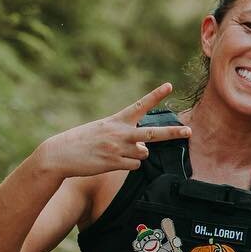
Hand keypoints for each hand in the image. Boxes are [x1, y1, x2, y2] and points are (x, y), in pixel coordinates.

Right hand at [37, 83, 190, 177]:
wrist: (60, 154)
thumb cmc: (81, 141)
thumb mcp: (102, 130)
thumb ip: (124, 135)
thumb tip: (143, 149)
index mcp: (116, 120)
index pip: (140, 105)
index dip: (155, 95)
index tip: (169, 85)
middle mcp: (120, 133)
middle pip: (153, 133)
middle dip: (173, 133)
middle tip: (190, 131)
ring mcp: (118, 149)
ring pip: (143, 154)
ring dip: (137, 155)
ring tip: (117, 153)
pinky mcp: (114, 163)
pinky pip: (134, 166)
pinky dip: (128, 165)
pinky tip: (113, 162)